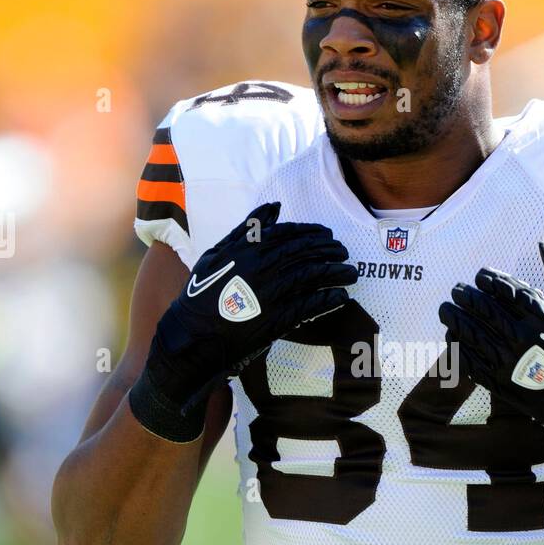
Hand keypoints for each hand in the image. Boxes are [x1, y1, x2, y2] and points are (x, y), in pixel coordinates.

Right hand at [131, 202, 356, 439]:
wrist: (192, 335)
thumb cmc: (203, 293)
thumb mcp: (218, 254)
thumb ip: (247, 230)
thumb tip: (274, 209)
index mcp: (248, 250)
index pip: (290, 234)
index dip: (313, 233)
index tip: (327, 234)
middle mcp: (262, 269)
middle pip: (306, 253)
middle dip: (330, 250)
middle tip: (343, 252)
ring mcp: (270, 295)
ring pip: (312, 277)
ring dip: (336, 273)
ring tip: (351, 273)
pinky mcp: (276, 320)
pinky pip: (309, 306)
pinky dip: (328, 300)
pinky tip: (340, 297)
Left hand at [439, 244, 543, 493]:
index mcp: (540, 317)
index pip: (505, 290)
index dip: (488, 280)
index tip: (479, 276)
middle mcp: (521, 336)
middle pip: (483, 310)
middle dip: (465, 297)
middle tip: (456, 291)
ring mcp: (507, 361)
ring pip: (471, 334)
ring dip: (455, 319)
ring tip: (447, 310)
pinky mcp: (499, 383)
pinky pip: (470, 361)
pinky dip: (457, 347)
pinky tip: (452, 337)